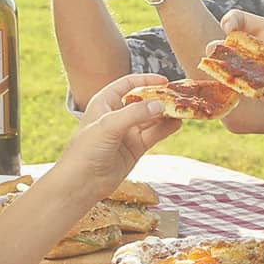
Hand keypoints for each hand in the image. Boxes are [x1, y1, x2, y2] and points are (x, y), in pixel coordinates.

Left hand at [58, 74, 181, 189]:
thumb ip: (135, 114)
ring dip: (166, 114)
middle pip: (143, 101)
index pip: (127, 84)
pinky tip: (177, 124)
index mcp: (105, 103)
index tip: (164, 81)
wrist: (81, 184)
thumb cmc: (86, 150)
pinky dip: (166, 129)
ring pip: (151, 118)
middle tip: (179, 96)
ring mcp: (127, 132)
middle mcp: (117, 115)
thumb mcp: (108, 126)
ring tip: (182, 110)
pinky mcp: (135, 148)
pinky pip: (154, 134)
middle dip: (160, 98)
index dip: (145, 80)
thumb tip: (160, 105)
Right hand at [212, 11, 263, 133]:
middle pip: (234, 48)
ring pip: (239, 72)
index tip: (229, 27)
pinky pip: (254, 93)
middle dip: (219, 49)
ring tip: (221, 74)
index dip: (233, 21)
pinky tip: (247, 92)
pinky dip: (248, 93)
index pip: (245, 22)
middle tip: (211, 53)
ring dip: (227, 73)